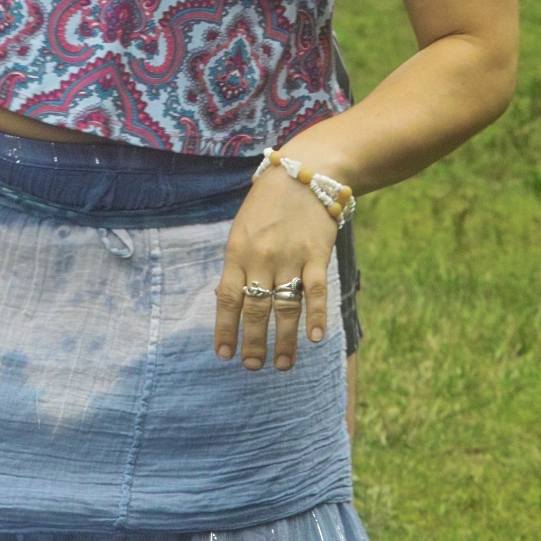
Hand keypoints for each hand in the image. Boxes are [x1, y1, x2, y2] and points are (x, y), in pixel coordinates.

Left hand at [213, 169, 338, 372]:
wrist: (302, 174)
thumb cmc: (267, 205)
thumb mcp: (241, 230)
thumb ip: (239, 264)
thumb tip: (230, 302)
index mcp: (237, 251)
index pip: (227, 299)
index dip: (225, 328)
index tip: (224, 354)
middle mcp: (261, 257)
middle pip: (255, 308)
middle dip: (253, 342)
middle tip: (252, 367)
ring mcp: (289, 256)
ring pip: (284, 307)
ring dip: (282, 340)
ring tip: (280, 365)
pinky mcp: (317, 254)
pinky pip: (315, 290)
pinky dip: (316, 316)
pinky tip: (316, 339)